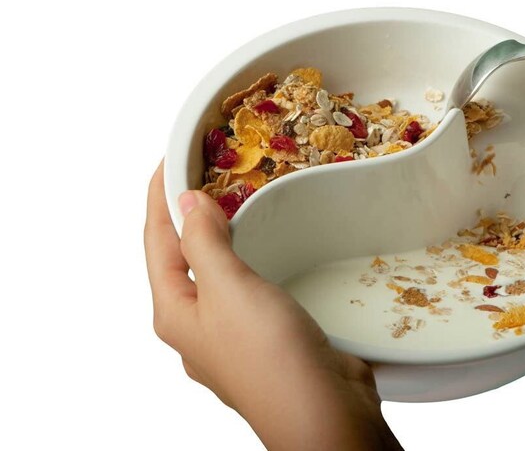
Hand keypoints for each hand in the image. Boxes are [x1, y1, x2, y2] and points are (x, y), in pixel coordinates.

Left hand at [144, 162, 401, 450]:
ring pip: (218, 270)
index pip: (156, 241)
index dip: (159, 196)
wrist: (323, 412)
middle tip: (206, 170)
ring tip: (234, 196)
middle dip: (188, 213)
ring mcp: (232, 332)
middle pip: (182, 255)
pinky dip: (252, 255)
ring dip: (222, 233)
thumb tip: (185, 203)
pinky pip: (249, 284)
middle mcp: (197, 324)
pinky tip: (268, 244)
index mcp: (175, 312)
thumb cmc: (269, 356)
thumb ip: (203, 241)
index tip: (171, 158)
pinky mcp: (266, 335)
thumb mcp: (228, 288)